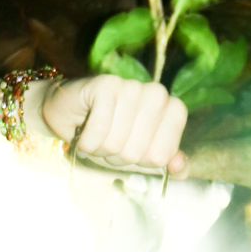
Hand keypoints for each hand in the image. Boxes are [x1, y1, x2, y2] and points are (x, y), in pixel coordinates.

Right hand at [40, 75, 187, 175]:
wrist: (70, 115)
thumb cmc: (110, 136)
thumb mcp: (140, 155)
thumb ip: (165, 161)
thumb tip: (180, 167)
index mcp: (172, 109)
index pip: (164, 154)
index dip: (143, 161)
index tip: (135, 152)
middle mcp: (156, 94)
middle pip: (138, 152)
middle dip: (118, 158)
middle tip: (110, 145)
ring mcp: (132, 86)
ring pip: (116, 143)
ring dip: (100, 150)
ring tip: (98, 138)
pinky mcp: (106, 84)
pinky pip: (99, 130)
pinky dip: (88, 141)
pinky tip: (85, 134)